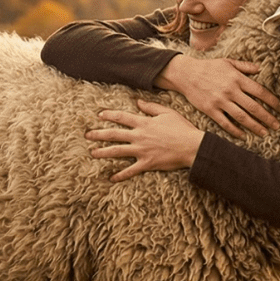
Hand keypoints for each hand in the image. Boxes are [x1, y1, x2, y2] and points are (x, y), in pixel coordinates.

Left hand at [87, 100, 204, 181]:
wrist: (192, 146)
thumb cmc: (182, 128)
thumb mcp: (167, 112)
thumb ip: (151, 107)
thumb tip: (137, 102)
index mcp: (144, 123)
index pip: (121, 117)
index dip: (109, 115)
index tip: (99, 115)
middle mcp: (139, 136)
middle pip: (114, 134)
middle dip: (98, 134)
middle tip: (87, 135)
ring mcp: (141, 151)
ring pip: (117, 151)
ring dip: (103, 152)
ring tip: (92, 153)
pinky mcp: (147, 163)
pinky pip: (131, 170)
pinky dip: (121, 175)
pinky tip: (111, 178)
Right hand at [155, 55, 279, 137]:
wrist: (186, 74)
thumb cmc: (208, 67)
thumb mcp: (228, 62)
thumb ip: (245, 66)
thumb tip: (260, 68)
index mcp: (237, 78)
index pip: (260, 91)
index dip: (272, 101)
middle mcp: (231, 91)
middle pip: (253, 107)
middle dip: (267, 117)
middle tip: (277, 125)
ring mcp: (220, 101)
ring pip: (242, 117)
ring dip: (255, 126)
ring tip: (264, 132)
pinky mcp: (210, 110)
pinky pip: (225, 123)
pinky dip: (235, 130)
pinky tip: (244, 136)